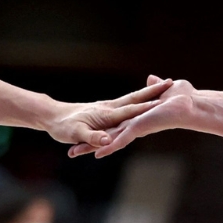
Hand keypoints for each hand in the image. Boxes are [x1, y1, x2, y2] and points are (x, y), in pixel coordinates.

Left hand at [47, 78, 173, 151]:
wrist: (51, 116)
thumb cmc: (63, 125)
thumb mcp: (76, 134)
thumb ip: (93, 137)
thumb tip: (109, 141)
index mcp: (108, 114)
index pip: (133, 107)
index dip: (148, 103)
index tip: (164, 100)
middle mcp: (111, 109)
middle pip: (136, 98)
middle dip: (153, 91)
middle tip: (171, 81)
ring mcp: (109, 107)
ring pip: (133, 98)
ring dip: (149, 92)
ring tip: (165, 84)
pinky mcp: (106, 109)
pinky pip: (125, 104)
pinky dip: (137, 99)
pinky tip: (144, 97)